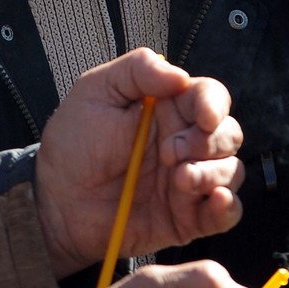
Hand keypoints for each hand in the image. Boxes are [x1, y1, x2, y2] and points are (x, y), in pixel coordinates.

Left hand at [36, 48, 244, 276]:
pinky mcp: (189, 218)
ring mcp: (190, 182)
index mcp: (170, 109)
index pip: (211, 97)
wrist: (56, 202)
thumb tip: (180, 75)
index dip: (214, 105)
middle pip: (229, 134)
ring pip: (232, 172)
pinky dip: (228, 207)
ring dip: (214, 174)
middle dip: (210, 142)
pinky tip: (214, 200)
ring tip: (179, 180)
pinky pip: (227, 214)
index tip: (203, 117)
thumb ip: (138, 70)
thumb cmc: (74, 146)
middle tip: (170, 153)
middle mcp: (187, 143)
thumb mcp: (96, 92)